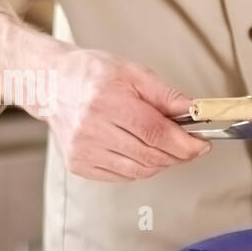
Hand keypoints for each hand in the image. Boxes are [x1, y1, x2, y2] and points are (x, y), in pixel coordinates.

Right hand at [41, 48, 208, 181]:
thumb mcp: (133, 73)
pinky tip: (139, 150)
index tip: (201, 144)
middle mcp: (91, 129)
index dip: (185, 144)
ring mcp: (83, 151)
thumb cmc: (91, 75)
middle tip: (188, 145)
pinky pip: (122, 176)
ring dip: (160, 162)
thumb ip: (167, 96)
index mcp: (106, 102)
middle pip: (150, 156)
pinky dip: (139, 167)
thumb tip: (196, 113)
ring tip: (164, 146)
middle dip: (178, 154)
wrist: (50, 84)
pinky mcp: (78, 165)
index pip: (156, 133)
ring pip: (139, 171)